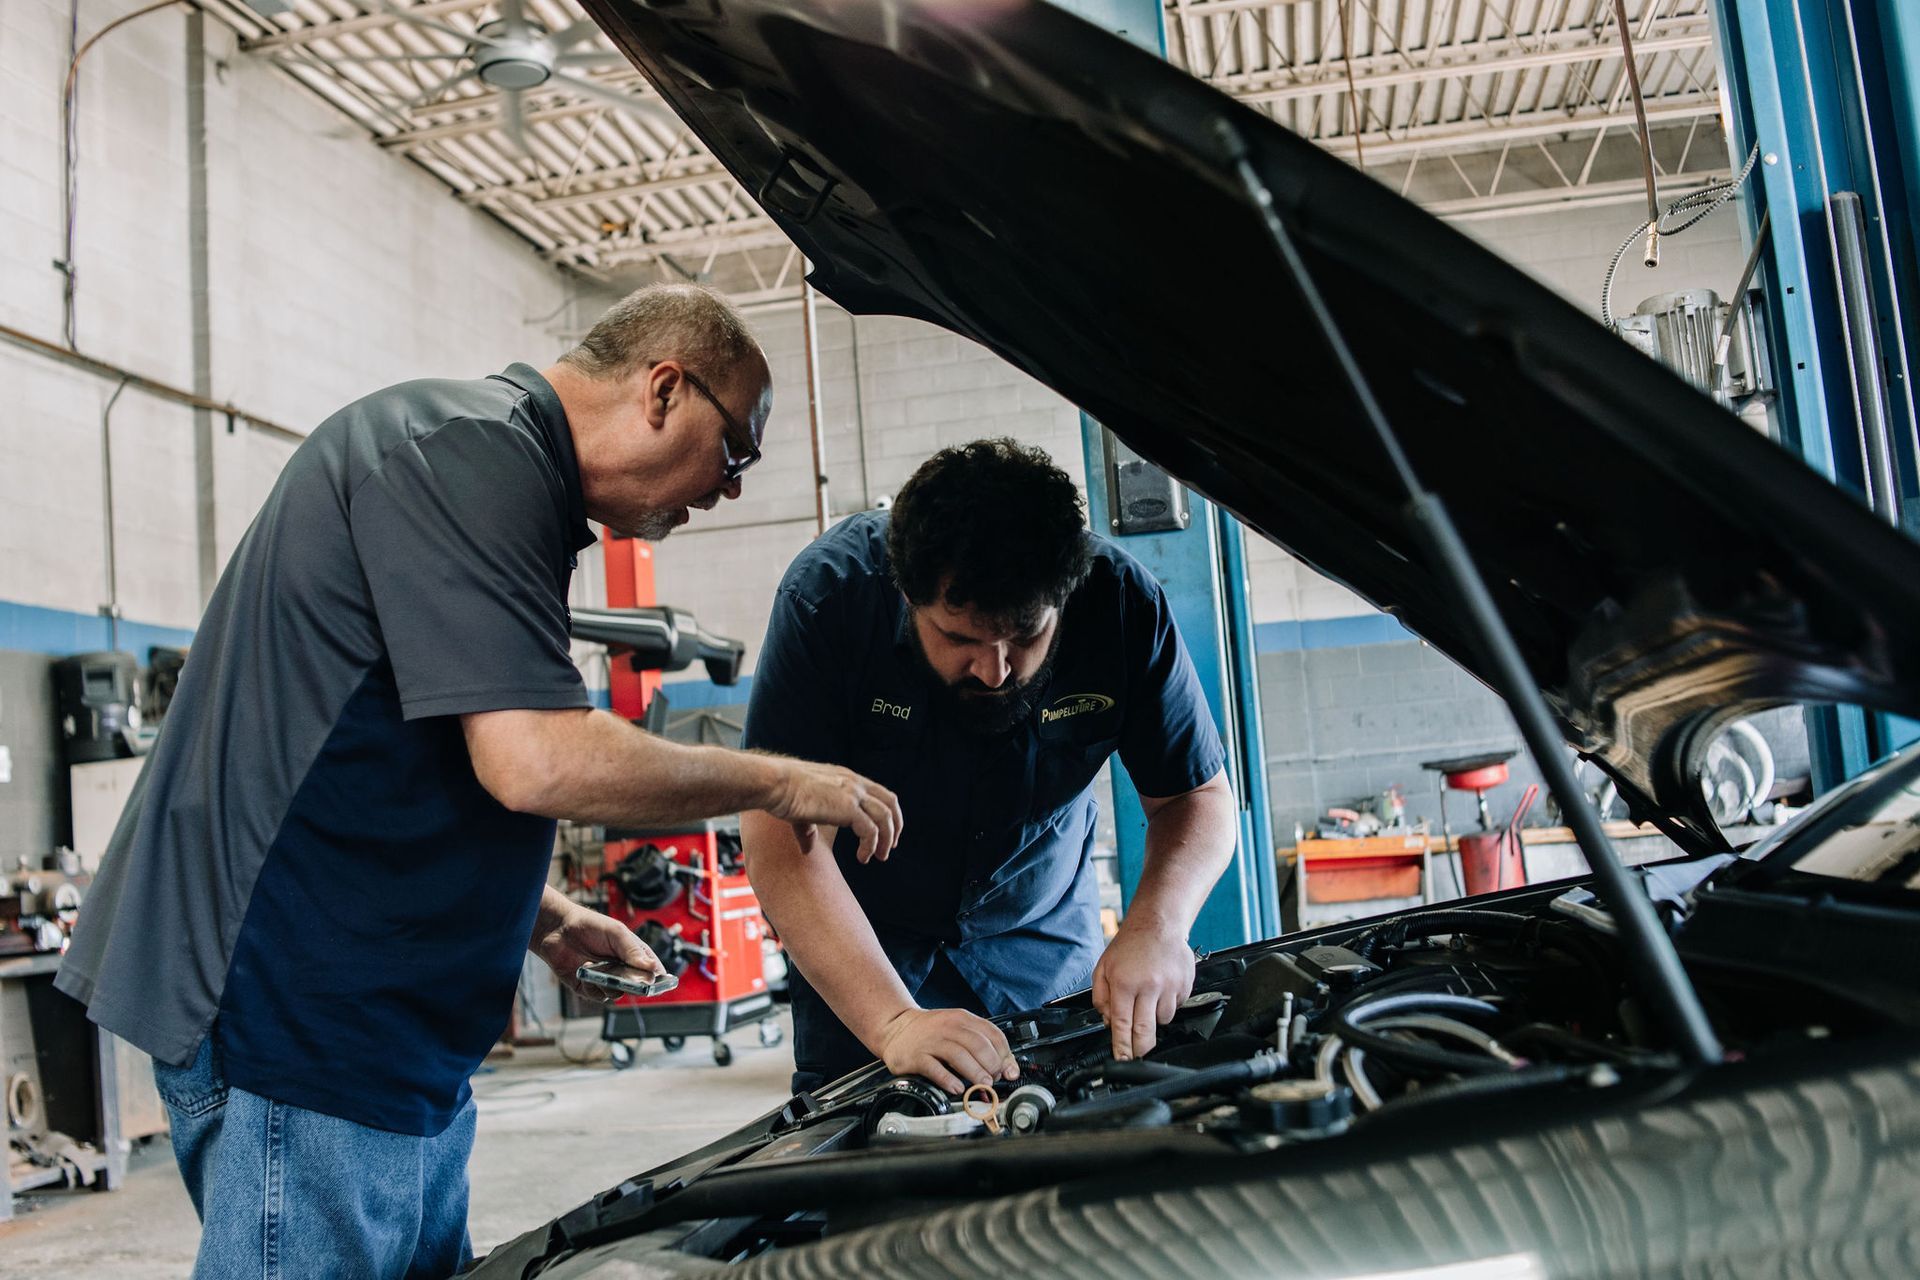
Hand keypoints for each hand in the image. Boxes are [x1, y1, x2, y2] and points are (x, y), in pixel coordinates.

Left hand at [531, 899, 663, 1004]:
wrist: (558, 928)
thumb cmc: (590, 926)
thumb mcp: (616, 933)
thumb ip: (633, 951)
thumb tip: (652, 968)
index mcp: (633, 954)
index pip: (651, 970)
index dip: (657, 979)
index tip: (657, 983)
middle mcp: (621, 969)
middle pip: (636, 986)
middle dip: (632, 984)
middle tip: (627, 979)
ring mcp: (605, 979)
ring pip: (616, 994)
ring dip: (608, 984)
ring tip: (596, 967)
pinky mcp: (588, 987)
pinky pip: (596, 996)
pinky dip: (592, 986)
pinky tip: (584, 970)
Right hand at [764, 759, 903, 863]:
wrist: (775, 784)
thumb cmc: (783, 794)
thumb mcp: (802, 810)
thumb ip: (810, 828)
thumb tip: (807, 850)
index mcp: (847, 778)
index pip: (879, 793)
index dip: (887, 813)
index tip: (885, 832)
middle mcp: (854, 783)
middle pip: (890, 802)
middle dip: (895, 826)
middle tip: (890, 846)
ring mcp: (853, 794)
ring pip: (885, 818)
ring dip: (886, 840)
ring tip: (880, 857)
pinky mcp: (848, 808)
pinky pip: (871, 830)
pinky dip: (871, 846)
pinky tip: (862, 857)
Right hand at [874, 1007, 1019, 1094]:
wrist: (896, 1028)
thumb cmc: (932, 1032)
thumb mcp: (958, 1030)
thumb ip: (983, 1045)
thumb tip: (1009, 1069)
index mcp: (962, 1019)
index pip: (993, 1034)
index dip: (1004, 1055)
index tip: (1007, 1071)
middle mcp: (948, 1027)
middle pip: (978, 1046)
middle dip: (991, 1066)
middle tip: (993, 1080)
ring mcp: (932, 1041)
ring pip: (959, 1056)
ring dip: (975, 1074)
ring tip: (982, 1086)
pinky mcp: (917, 1056)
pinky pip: (935, 1069)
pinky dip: (949, 1080)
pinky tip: (957, 1088)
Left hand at [1091, 918, 1194, 1060]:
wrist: (1158, 924)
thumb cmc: (1130, 945)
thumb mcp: (1103, 967)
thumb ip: (1101, 996)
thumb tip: (1108, 1021)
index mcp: (1125, 982)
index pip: (1122, 1024)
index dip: (1122, 1047)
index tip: (1123, 1060)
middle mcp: (1148, 986)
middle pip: (1146, 1030)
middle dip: (1141, 1049)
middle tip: (1138, 1056)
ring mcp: (1169, 986)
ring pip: (1163, 1020)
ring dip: (1154, 1018)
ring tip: (1148, 999)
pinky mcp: (1185, 985)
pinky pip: (1176, 1007)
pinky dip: (1167, 1005)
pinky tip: (1161, 989)